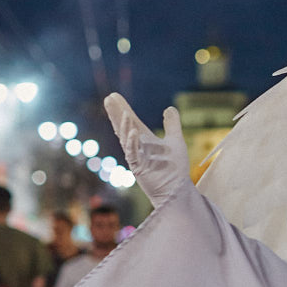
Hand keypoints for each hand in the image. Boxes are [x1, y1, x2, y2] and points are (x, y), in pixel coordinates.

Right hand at [104, 93, 190, 207]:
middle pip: (124, 128)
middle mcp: (138, 148)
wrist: (178, 190)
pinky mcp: (139, 169)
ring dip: (125, 126)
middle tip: (109, 98)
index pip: (132, 122)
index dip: (123, 109)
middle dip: (117, 114)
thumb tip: (169, 108)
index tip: (113, 96)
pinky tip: (133, 132)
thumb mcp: (176, 141)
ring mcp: (137, 158)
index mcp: (144, 141)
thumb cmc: (175, 168)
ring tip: (125, 112)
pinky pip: (134, 154)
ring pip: (127, 140)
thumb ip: (172, 125)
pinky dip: (133, 143)